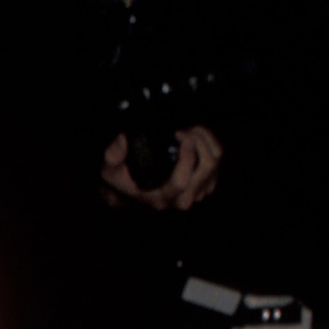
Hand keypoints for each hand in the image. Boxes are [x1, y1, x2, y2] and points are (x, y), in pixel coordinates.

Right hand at [101, 124, 221, 210]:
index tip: (181, 137)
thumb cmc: (124, 179)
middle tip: (183, 130)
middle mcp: (182, 199)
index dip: (187, 158)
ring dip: (205, 140)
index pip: (182, 182)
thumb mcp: (110, 169)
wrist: (133, 191)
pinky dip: (210, 142)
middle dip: (199, 142)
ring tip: (189, 130)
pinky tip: (195, 136)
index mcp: (162, 197)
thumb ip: (112, 155)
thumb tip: (121, 141)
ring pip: (215, 161)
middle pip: (206, 168)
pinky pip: (217, 159)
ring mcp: (197, 192)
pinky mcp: (207, 183)